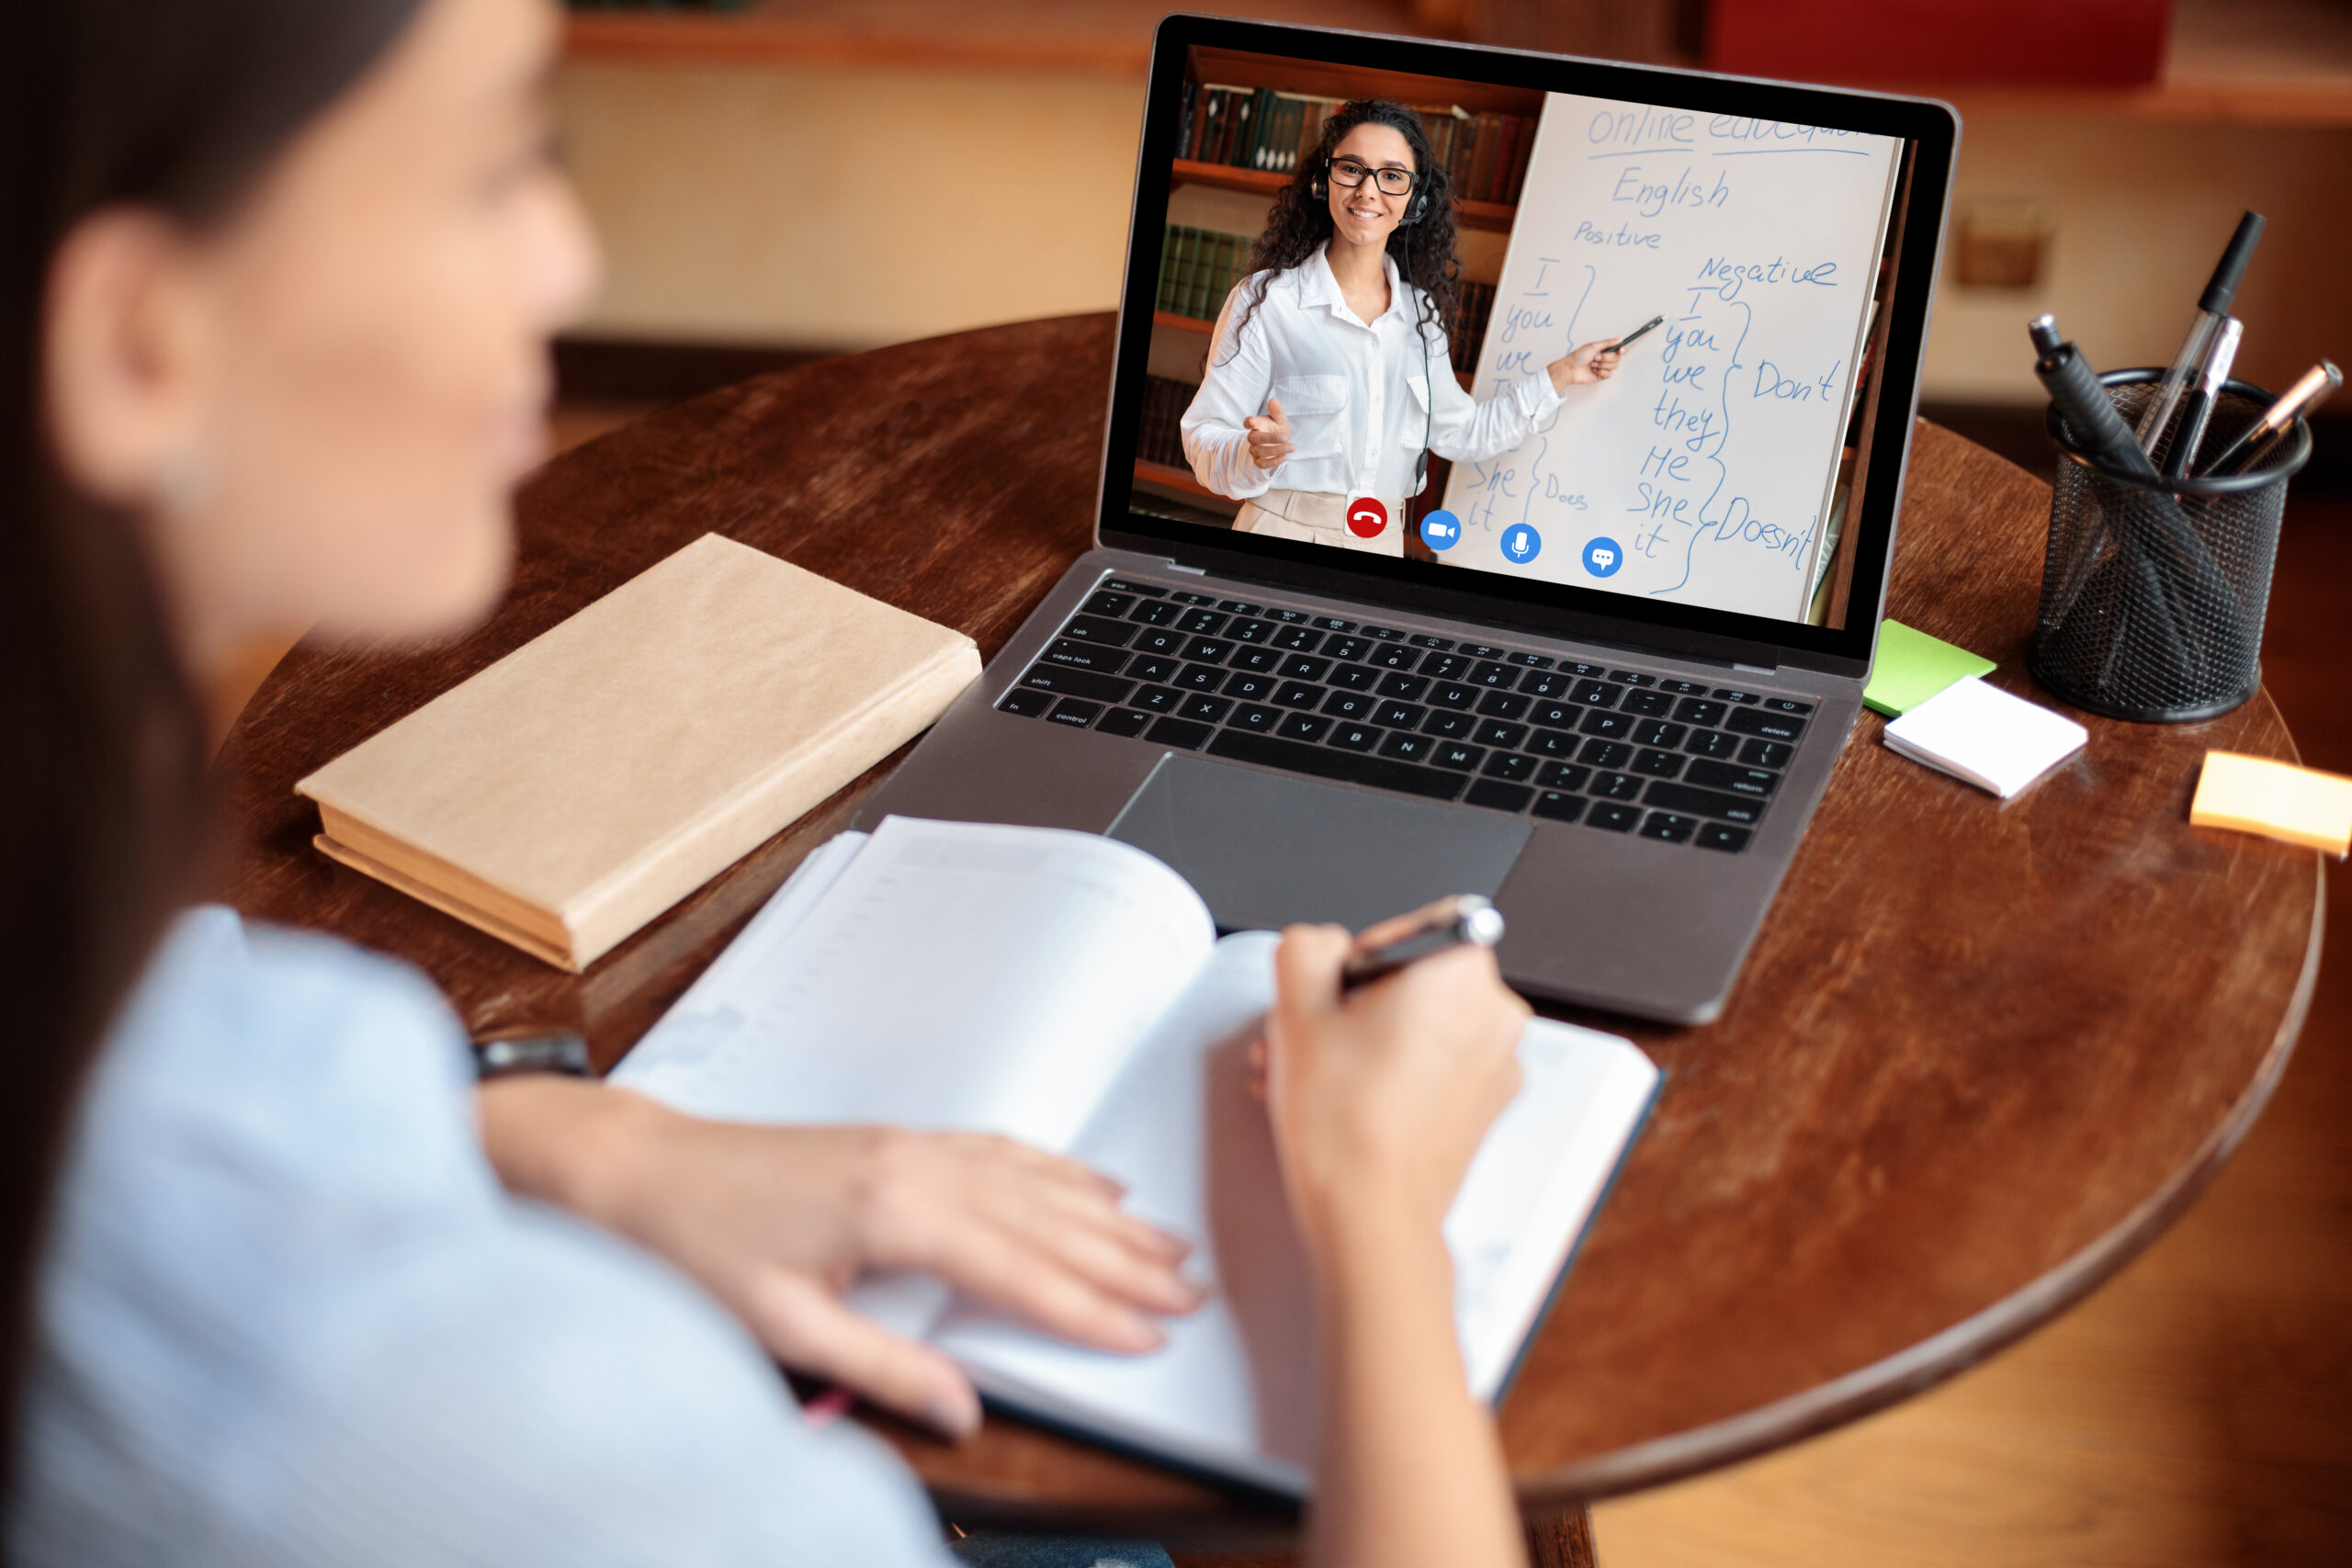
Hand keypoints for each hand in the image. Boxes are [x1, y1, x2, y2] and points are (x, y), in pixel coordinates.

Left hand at [475, 1081, 1203, 1438]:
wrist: (641, 1173)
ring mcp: (909, 1145)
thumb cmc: (695, 1244)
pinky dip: (1056, 1170)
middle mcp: (914, 1167)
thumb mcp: (783, 1328)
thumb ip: (883, 1367)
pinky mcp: (896, 1139)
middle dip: (1123, 1260)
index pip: (1022, 1271)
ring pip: (1034, 1181)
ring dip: (1104, 1215)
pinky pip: (1000, 1150)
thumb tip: (958, 1408)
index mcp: (896, 1212)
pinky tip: (1085, 1185)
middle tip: (1186, 1290)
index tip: (1146, 1331)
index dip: (1091, 1308)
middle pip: (1046, 1221)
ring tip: (1163, 1243)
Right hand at [1244, 396, 1292, 468]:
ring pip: (1260, 452)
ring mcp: (1254, 449)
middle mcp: (1253, 437)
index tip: (1251, 421)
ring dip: (1277, 450)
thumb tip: (1272, 400)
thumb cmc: (1278, 427)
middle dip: (1270, 438)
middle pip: (1254, 438)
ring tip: (1292, 447)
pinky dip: (1274, 462)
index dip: (1249, 422)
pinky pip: (1262, 464)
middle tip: (1285, 437)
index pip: (1248, 422)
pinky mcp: (1258, 460)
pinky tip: (1285, 457)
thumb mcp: (1280, 418)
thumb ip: (1276, 411)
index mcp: (1257, 424)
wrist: (1281, 441)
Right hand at [1258, 903, 1530, 1264]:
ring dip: (1360, 1045)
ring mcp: (1497, 1064)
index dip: (1349, 965)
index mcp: (1461, 972)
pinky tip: (1344, 1105)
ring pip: (1416, 1028)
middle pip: (1408, 982)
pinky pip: (1434, 1068)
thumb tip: (1319, 945)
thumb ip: (1305, 947)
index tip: (1332, 1000)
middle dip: (1350, 1010)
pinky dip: (1391, 1077)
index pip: (1401, 931)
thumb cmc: (1346, 1128)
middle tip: (1312, 1041)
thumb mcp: (1296, 1007)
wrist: (1371, 1217)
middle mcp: (1494, 1013)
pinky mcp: (1486, 1107)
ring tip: (1315, 1081)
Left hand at [1547, 338, 1626, 391]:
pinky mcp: (1601, 375)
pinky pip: (1609, 374)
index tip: (1621, 350)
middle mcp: (1604, 358)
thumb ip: (1608, 343)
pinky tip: (1593, 370)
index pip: (1618, 349)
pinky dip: (1601, 372)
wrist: (1571, 369)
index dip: (1622, 349)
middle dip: (1606, 358)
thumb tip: (1619, 338)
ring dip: (1602, 365)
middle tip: (1595, 357)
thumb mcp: (1593, 346)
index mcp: (1603, 349)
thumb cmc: (1578, 356)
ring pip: (1614, 366)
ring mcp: (1603, 367)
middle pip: (1617, 358)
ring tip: (1592, 364)